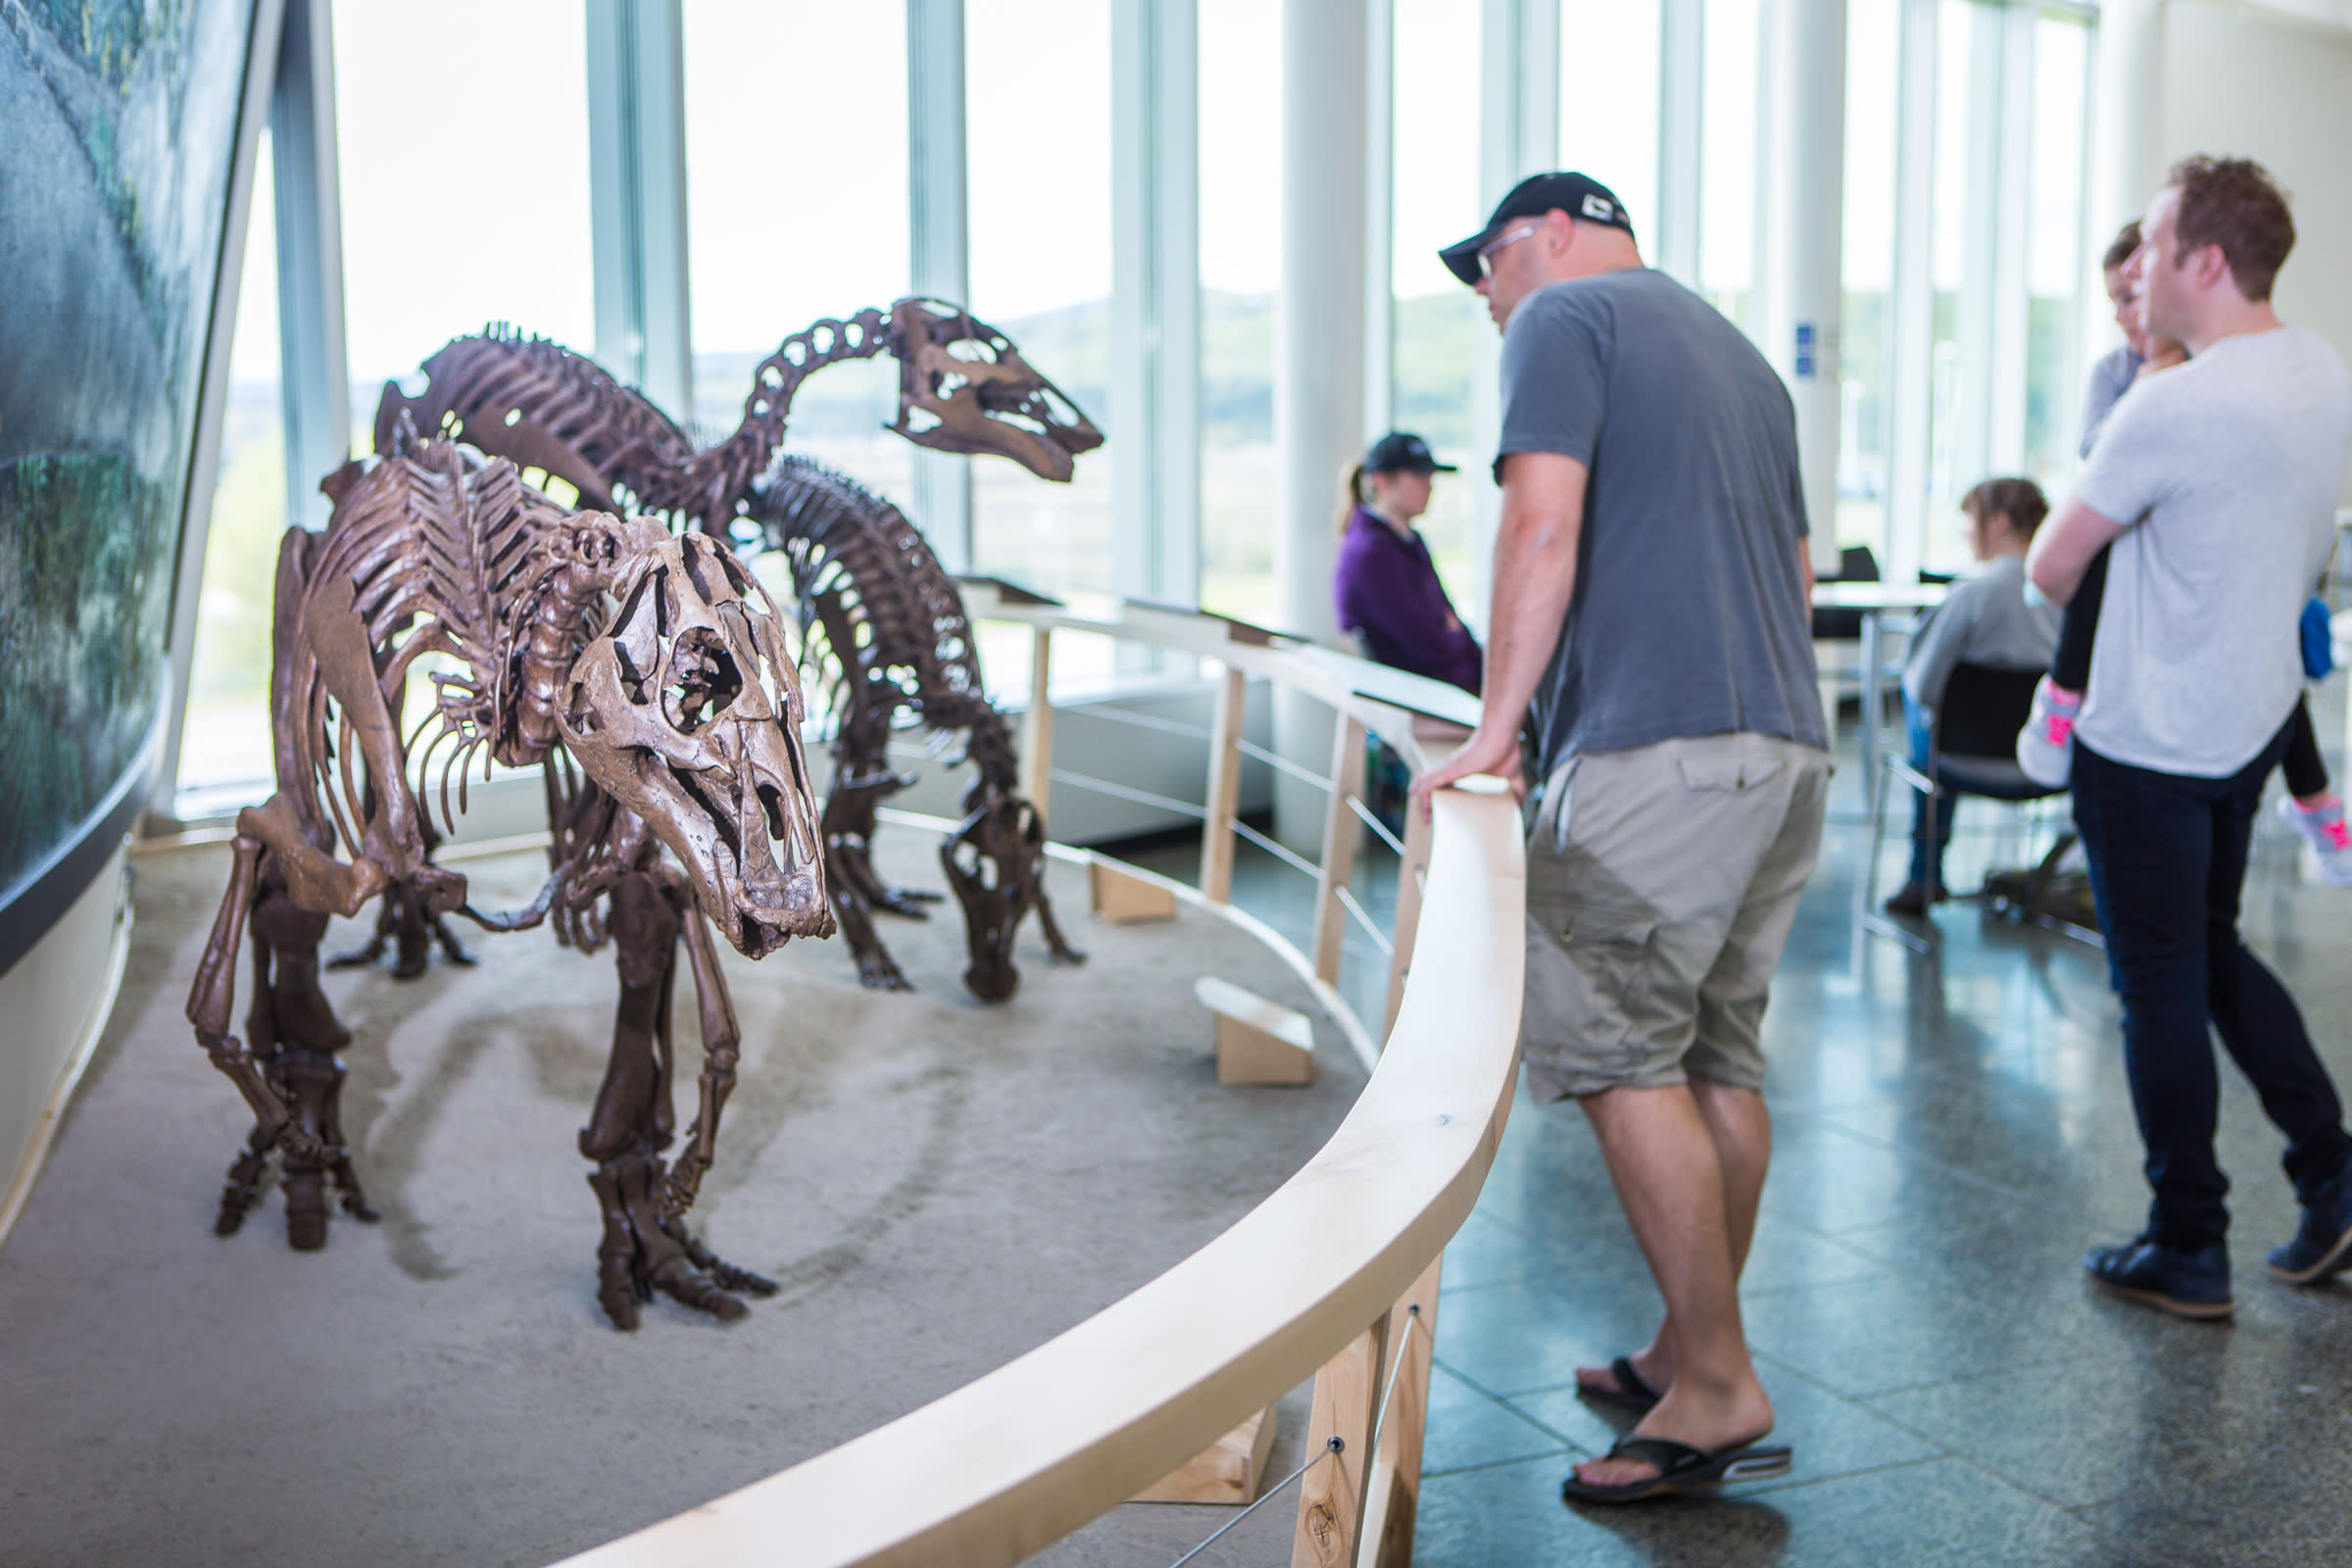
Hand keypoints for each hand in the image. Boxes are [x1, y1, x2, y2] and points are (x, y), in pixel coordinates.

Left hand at [1410, 726, 1524, 820]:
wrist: (1502, 736)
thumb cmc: (1506, 751)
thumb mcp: (1513, 779)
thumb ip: (1516, 792)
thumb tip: (1521, 808)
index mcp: (1464, 772)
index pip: (1446, 785)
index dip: (1440, 797)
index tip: (1440, 812)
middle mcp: (1452, 770)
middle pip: (1431, 787)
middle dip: (1426, 802)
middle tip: (1429, 818)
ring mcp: (1448, 769)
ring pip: (1424, 787)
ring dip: (1421, 803)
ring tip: (1425, 819)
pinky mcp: (1446, 770)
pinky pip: (1426, 785)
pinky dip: (1421, 798)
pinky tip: (1422, 811)